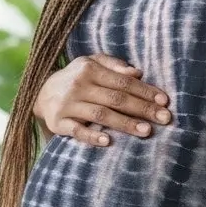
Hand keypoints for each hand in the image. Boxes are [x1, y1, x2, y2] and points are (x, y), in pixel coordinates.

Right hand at [33, 53, 172, 147]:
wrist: (41, 93)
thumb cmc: (76, 78)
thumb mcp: (91, 64)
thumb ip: (114, 65)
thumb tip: (137, 73)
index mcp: (90, 69)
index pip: (123, 81)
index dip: (145, 91)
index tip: (164, 102)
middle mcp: (79, 85)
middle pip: (116, 98)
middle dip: (143, 109)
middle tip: (165, 118)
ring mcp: (68, 105)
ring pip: (101, 115)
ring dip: (125, 123)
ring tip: (146, 131)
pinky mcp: (58, 122)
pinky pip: (77, 131)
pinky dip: (91, 137)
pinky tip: (107, 142)